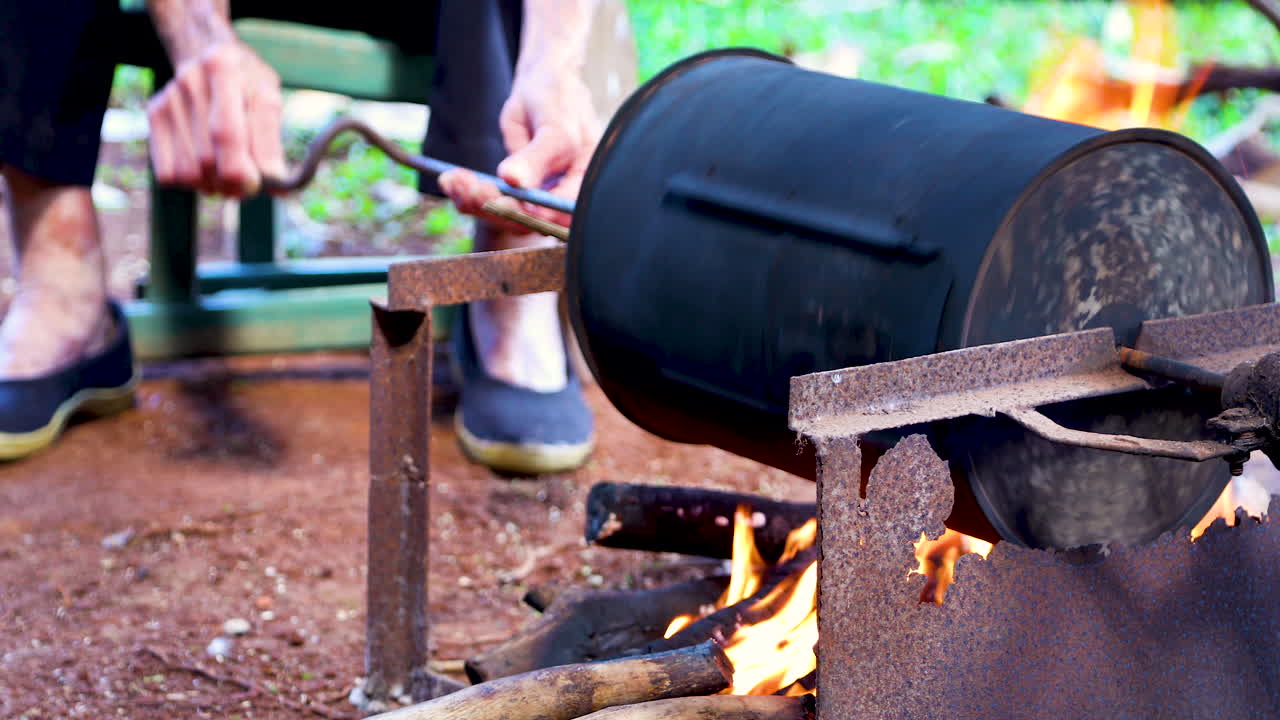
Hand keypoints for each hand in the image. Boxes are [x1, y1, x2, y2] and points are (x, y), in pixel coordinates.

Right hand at [147, 41, 285, 195]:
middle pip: (206, 158)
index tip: (255, 187)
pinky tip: (206, 171)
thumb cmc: (248, 84)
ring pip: (188, 171)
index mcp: (223, 67)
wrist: (210, 57)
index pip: (226, 134)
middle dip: (231, 183)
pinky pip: (168, 173)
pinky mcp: (155, 114)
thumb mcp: (268, 98)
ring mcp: (169, 97)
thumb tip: (276, 184)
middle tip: (247, 188)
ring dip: (213, 186)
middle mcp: (190, 79)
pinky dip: (191, 183)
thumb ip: (270, 140)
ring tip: (228, 176)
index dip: (241, 170)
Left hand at [439, 62, 598, 231]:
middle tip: (468, 185)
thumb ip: (538, 156)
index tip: (500, 198)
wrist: (543, 84)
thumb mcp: (553, 124)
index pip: (559, 214)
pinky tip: (451, 180)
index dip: (529, 213)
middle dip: (494, 206)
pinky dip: (467, 194)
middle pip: (529, 220)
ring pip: (505, 214)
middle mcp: (561, 197)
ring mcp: (536, 196)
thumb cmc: (558, 98)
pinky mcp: (513, 191)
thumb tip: (517, 183)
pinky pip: (490, 202)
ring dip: (474, 200)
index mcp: (585, 183)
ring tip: (453, 179)